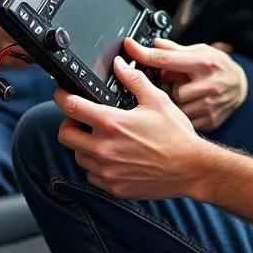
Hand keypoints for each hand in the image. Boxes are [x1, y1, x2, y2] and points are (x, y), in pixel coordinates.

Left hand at [55, 56, 203, 198]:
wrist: (190, 168)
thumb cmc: (176, 135)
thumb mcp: (157, 100)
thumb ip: (134, 80)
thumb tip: (119, 65)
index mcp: (112, 124)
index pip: (71, 107)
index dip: (61, 96)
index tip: (61, 94)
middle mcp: (105, 149)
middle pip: (65, 134)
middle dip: (69, 123)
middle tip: (81, 119)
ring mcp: (107, 171)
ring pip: (78, 156)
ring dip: (83, 145)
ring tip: (99, 138)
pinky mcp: (113, 187)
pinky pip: (91, 175)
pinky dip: (95, 165)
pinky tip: (110, 157)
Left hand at [124, 37, 246, 131]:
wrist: (241, 86)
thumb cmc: (218, 65)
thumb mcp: (200, 50)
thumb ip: (175, 49)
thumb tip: (153, 43)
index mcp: (203, 63)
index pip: (165, 58)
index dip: (143, 53)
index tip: (129, 48)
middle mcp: (208, 84)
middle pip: (168, 87)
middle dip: (167, 85)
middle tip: (175, 81)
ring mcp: (209, 104)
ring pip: (175, 106)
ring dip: (173, 101)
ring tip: (184, 93)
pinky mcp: (210, 120)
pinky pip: (184, 120)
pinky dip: (181, 115)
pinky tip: (188, 106)